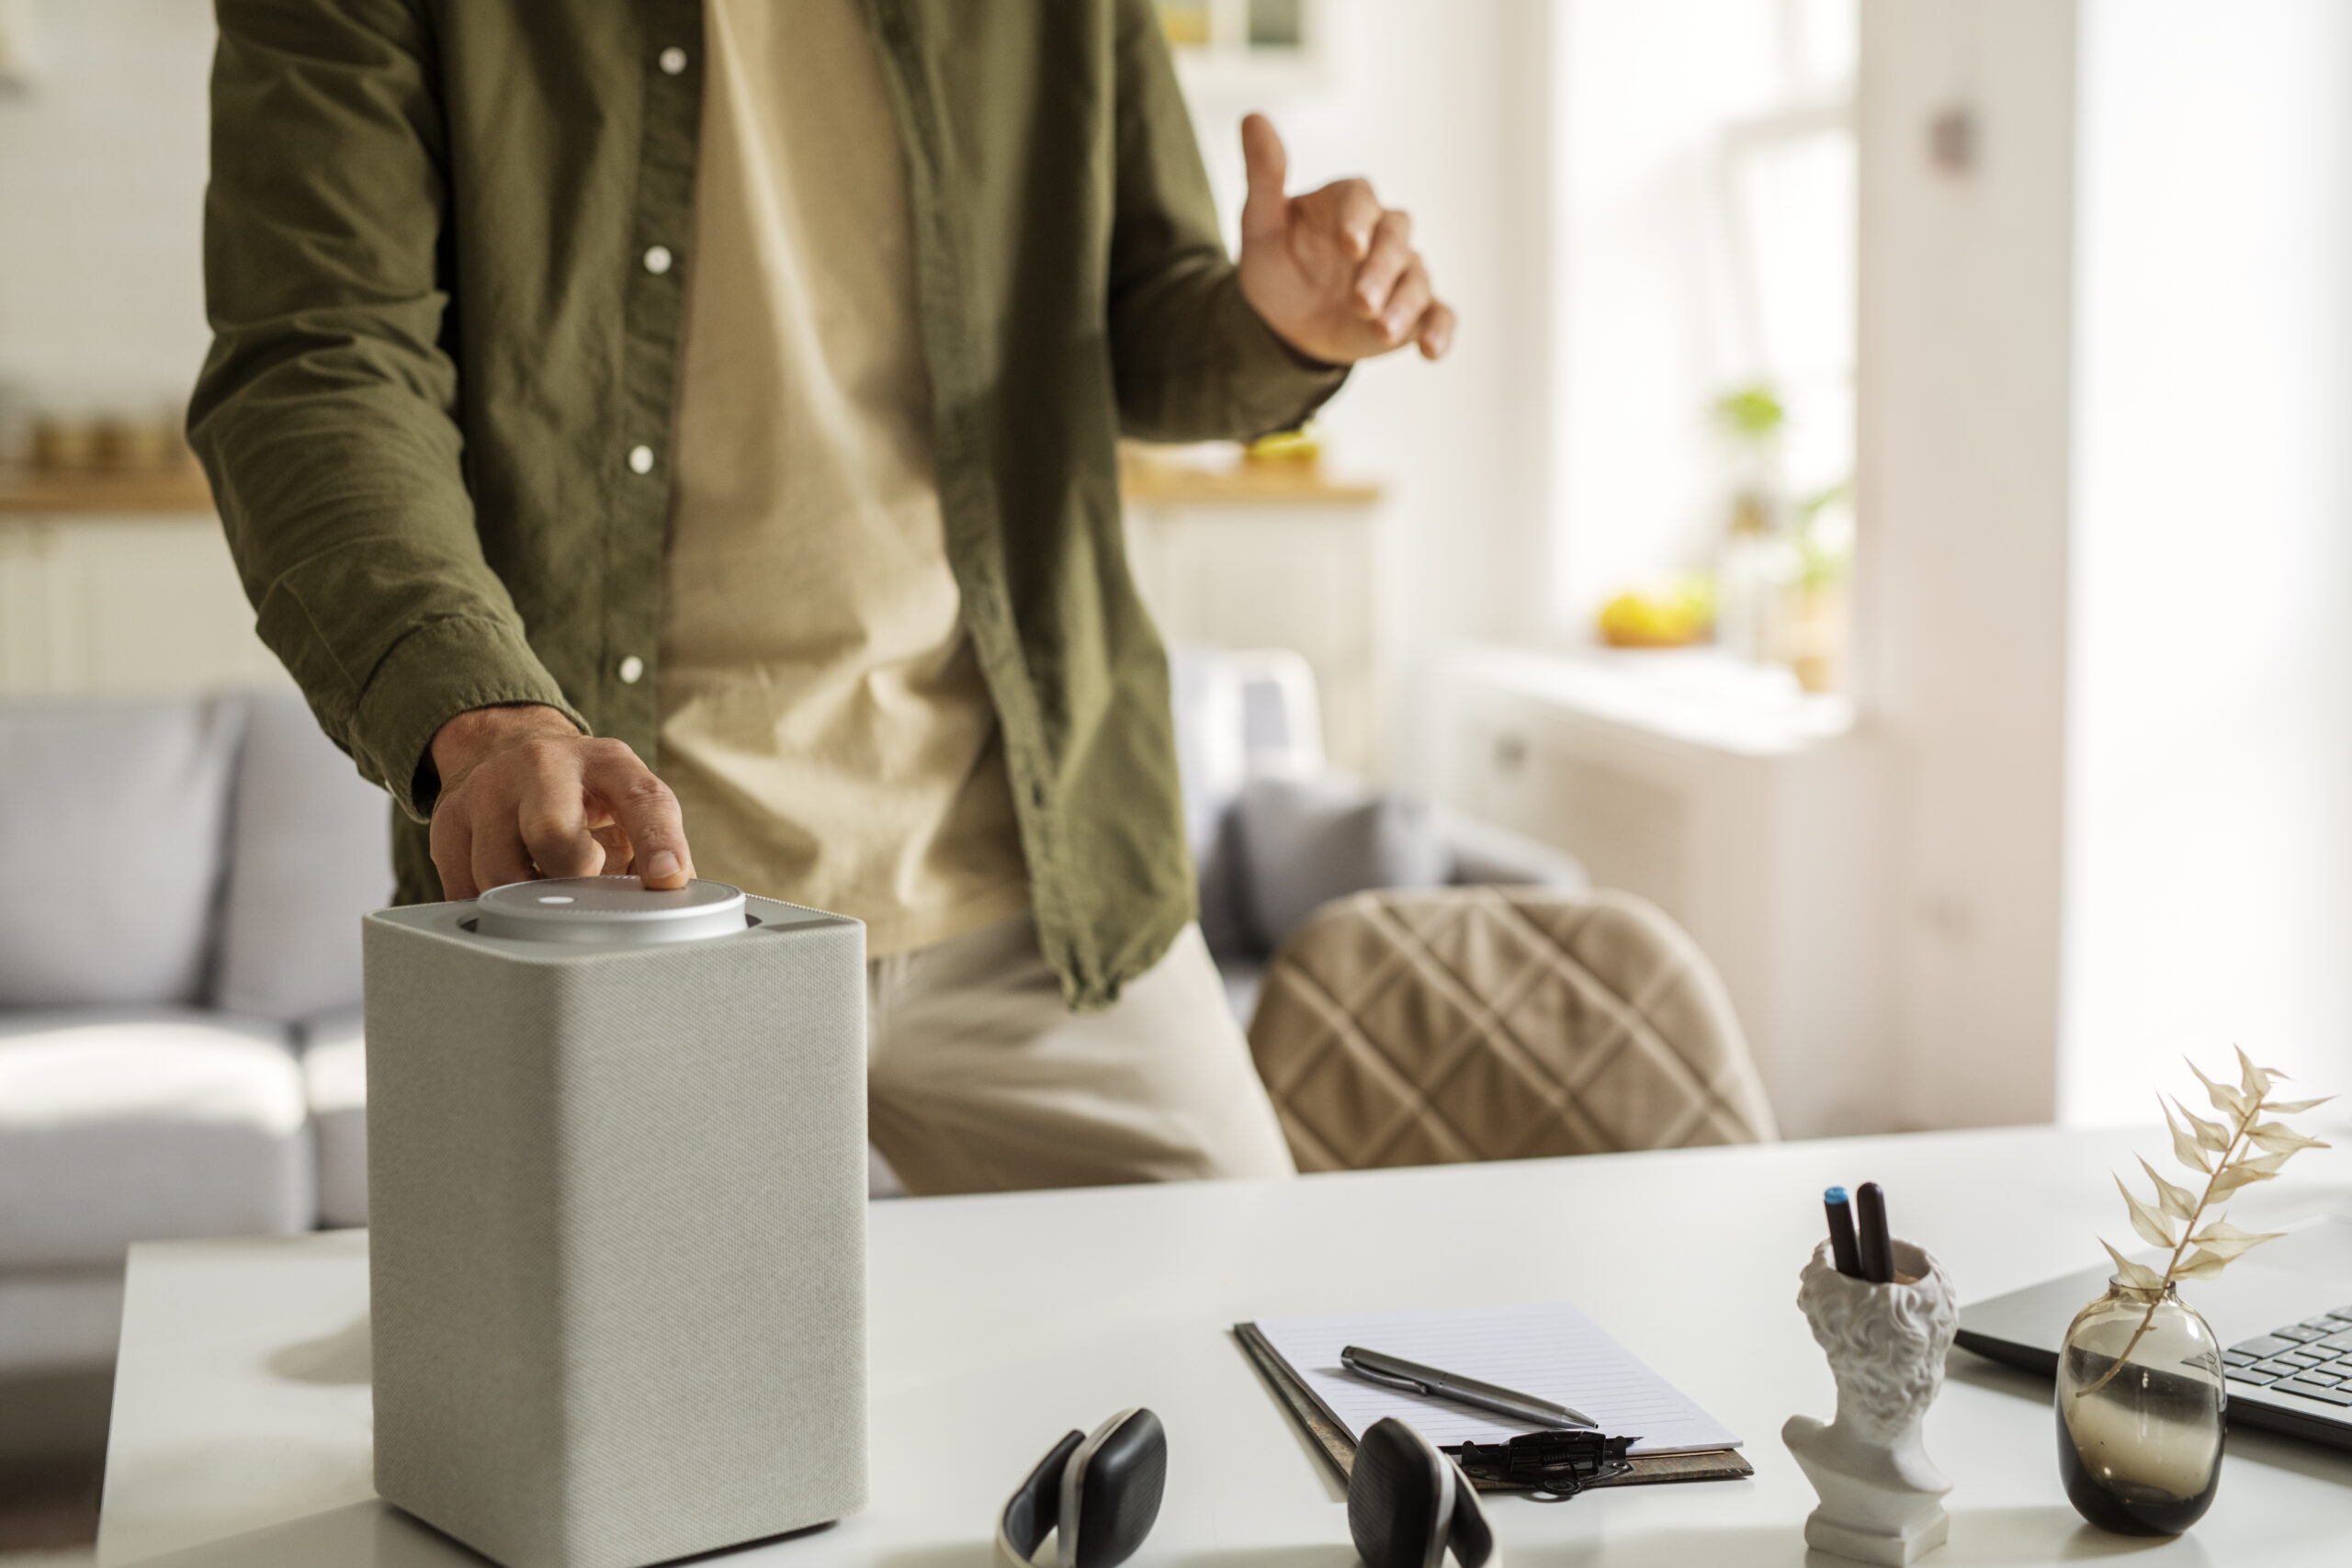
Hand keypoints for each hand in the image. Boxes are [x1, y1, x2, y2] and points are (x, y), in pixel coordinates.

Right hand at [426, 704, 693, 898]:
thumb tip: (676, 904)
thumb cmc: (583, 790)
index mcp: (607, 761)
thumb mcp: (627, 801)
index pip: (641, 798)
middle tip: (583, 893)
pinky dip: (491, 910)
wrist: (506, 746)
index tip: (668, 879)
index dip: (658, 841)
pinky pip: (464, 889)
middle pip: (552, 832)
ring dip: (529, 904)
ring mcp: (488, 790)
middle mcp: (543, 766)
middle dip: (572, 877)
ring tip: (548, 897)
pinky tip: (511, 895)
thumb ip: (655, 849)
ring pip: (499, 873)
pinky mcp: (447, 821)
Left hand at [1236, 113, 1455, 365]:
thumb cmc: (1277, 266)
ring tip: (1382, 331)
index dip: (1358, 219)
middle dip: (1381, 271)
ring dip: (1405, 305)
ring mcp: (1401, 272)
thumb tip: (1253, 117)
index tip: (1349, 245)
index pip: (1360, 198)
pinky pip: (1439, 315)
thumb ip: (1264, 176)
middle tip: (1360, 303)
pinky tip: (1430, 351)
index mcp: (1346, 205)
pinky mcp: (1415, 310)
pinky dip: (1440, 330)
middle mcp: (1381, 233)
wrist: (1288, 325)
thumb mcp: (1261, 226)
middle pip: (1395, 238)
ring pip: (1416, 279)